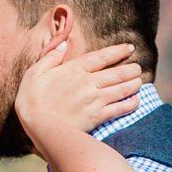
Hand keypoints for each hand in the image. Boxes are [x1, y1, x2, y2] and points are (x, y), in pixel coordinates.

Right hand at [12, 38, 146, 156]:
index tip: (130, 48)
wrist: (39, 127)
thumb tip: (62, 44)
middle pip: (118, 73)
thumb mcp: (34, 73)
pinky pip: (120, 108)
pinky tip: (136, 100)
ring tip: (139, 81)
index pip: (102, 56)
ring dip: (135, 84)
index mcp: (74, 69)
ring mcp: (95, 100)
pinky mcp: (98, 116)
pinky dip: (132, 103)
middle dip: (132, 69)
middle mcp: (89, 83)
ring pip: (123, 89)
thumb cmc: (32, 100)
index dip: (118, 51)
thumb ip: (50, 57)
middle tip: (137, 68)